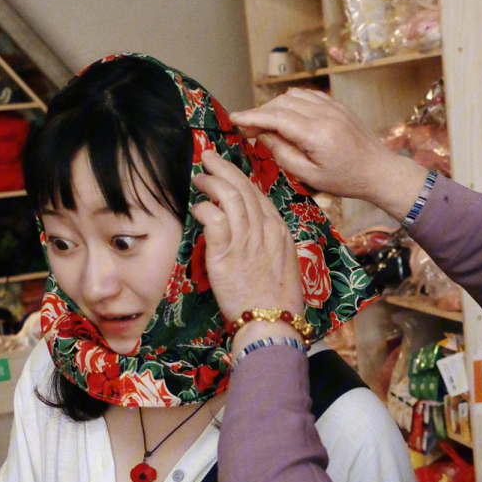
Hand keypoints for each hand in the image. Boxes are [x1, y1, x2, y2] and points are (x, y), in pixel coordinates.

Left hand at [193, 151, 304, 343]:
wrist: (272, 323)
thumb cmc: (279, 302)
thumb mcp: (284, 266)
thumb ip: (270, 245)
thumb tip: (253, 236)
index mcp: (280, 232)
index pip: (259, 196)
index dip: (241, 180)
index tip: (230, 174)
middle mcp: (265, 230)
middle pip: (243, 189)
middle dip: (224, 169)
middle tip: (209, 159)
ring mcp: (245, 240)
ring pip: (228, 197)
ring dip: (211, 183)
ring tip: (199, 179)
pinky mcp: (225, 253)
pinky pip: (213, 218)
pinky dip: (203, 208)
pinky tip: (197, 208)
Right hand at [229, 89, 428, 220]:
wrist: (378, 170)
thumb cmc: (346, 180)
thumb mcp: (310, 176)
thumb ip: (283, 155)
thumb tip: (262, 135)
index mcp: (317, 134)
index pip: (276, 117)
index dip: (252, 116)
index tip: (234, 118)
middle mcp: (324, 114)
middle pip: (282, 103)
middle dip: (261, 113)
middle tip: (247, 129)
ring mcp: (332, 107)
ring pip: (293, 96)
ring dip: (275, 107)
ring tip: (266, 126)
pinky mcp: (337, 106)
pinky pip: (307, 96)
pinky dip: (292, 103)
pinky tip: (287, 117)